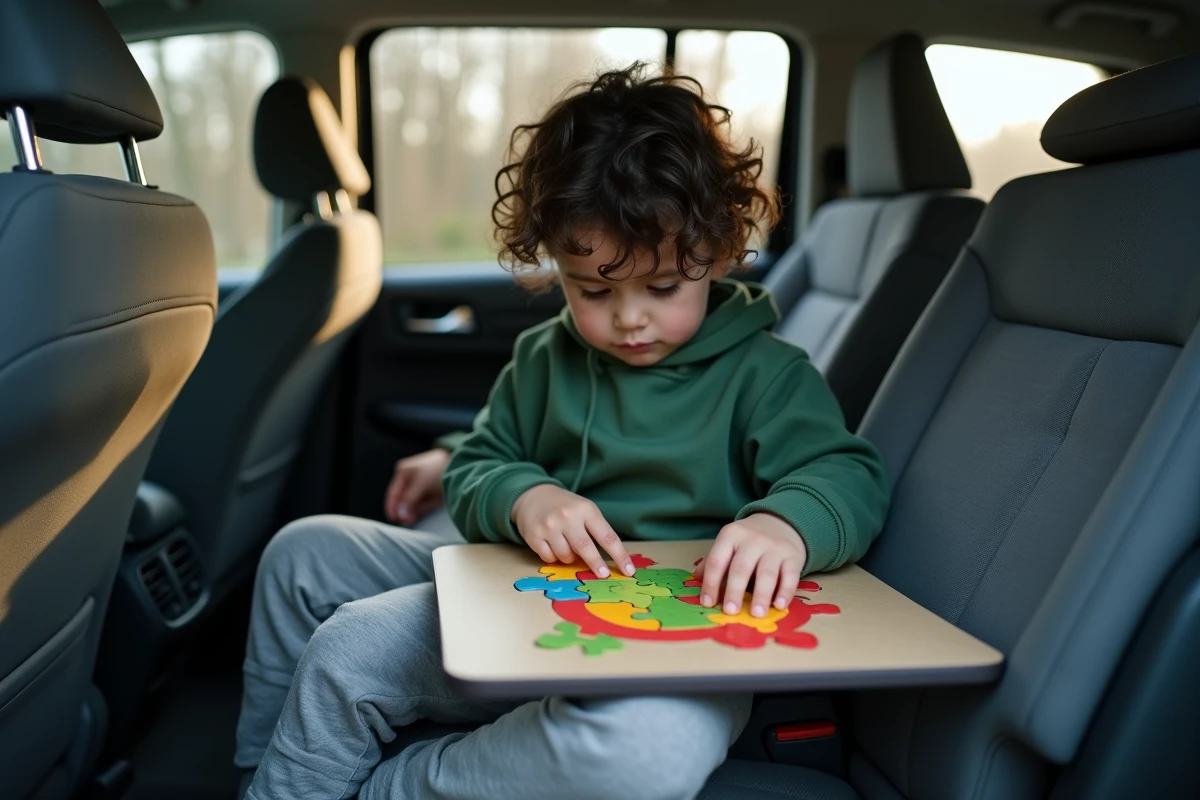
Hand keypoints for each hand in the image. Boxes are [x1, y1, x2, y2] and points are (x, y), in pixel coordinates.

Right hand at [384, 448, 451, 524]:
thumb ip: (409, 499)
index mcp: (404, 472)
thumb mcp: (420, 483)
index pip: (394, 492)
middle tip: (406, 521)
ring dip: (413, 511)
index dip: (392, 506)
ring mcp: (422, 485)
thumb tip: (400, 513)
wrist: (461, 464)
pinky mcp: (432, 492)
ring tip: (413, 518)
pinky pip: (424, 503)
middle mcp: (411, 478)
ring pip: (413, 503)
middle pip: (403, 499)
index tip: (393, 518)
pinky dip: (423, 508)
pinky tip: (421, 512)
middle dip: (404, 510)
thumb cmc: (438, 468)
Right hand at [511, 484, 633, 578]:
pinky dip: (553, 557)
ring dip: (570, 557)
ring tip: (566, 544)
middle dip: (596, 564)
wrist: (533, 496)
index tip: (629, 571)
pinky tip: (551, 544)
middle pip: (586, 548)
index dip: (620, 556)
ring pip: (566, 556)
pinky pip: (549, 558)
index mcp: (586, 509)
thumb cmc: (566, 507)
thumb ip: (595, 531)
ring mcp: (549, 526)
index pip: (607, 536)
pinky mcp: (534, 535)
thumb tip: (609, 561)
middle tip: (604, 575)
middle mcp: (568, 516)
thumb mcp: (584, 510)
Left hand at [694, 513, 807, 617]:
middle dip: (734, 591)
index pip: (717, 561)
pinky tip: (779, 605)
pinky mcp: (793, 556)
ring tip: (756, 614)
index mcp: (731, 536)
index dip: (710, 583)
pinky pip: (790, 575)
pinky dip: (785, 591)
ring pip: (767, 573)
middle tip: (730, 611)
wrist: (780, 523)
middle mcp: (752, 539)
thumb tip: (695, 580)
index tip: (707, 603)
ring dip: (761, 595)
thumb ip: (714, 562)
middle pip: (741, 568)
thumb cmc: (748, 542)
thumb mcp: (728, 544)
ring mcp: (774, 547)